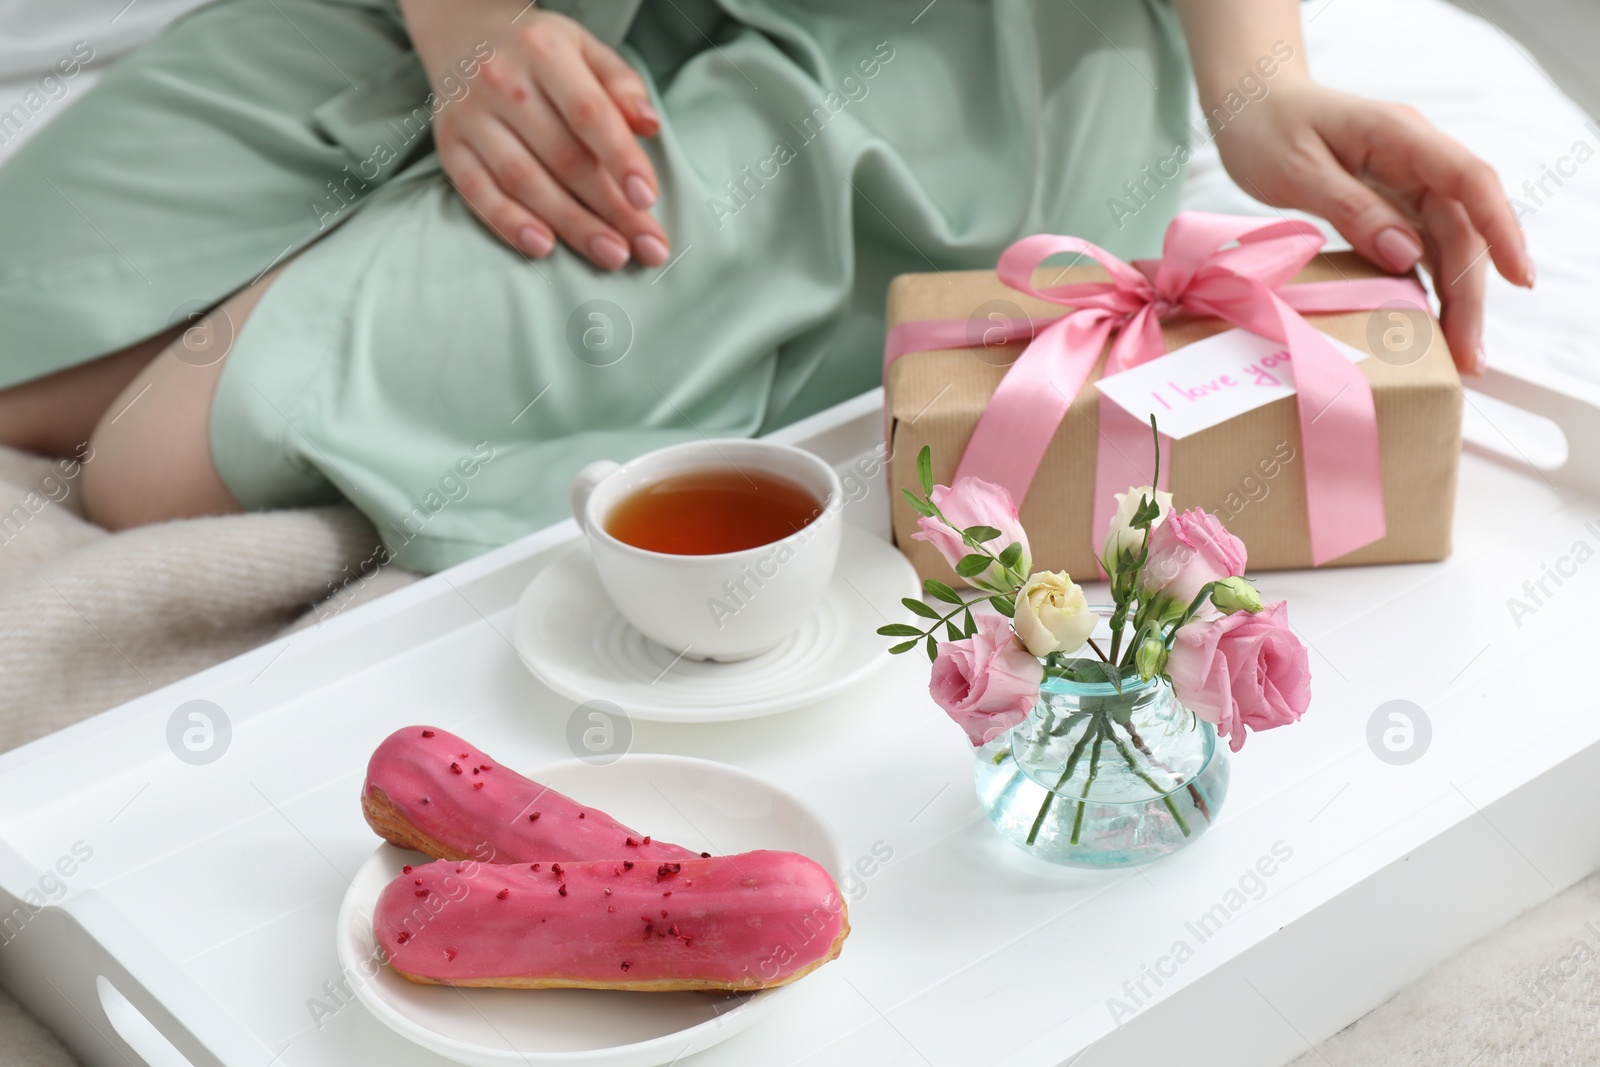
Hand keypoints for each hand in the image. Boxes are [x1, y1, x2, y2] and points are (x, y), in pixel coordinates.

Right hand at [400, 1, 667, 268]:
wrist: (463, 35)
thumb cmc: (539, 52)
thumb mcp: (586, 49)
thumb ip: (621, 84)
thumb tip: (648, 125)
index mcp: (544, 52)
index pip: (589, 113)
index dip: (620, 158)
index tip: (648, 198)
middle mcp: (501, 81)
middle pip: (562, 157)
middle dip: (610, 208)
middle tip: (646, 245)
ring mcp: (470, 116)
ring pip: (524, 181)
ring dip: (571, 225)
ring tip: (611, 254)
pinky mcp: (451, 147)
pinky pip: (477, 193)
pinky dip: (509, 223)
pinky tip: (543, 248)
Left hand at [1213, 80, 1534, 375]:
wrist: (1251, 105)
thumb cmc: (1265, 129)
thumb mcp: (1296, 169)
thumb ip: (1350, 207)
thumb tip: (1405, 253)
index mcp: (1401, 136)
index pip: (1469, 180)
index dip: (1499, 229)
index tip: (1518, 276)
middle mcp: (1415, 158)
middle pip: (1461, 226)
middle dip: (1471, 291)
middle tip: (1469, 354)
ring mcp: (1405, 182)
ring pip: (1446, 242)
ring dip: (1455, 298)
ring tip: (1458, 355)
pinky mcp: (1389, 203)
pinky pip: (1420, 247)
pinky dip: (1428, 286)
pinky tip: (1431, 327)